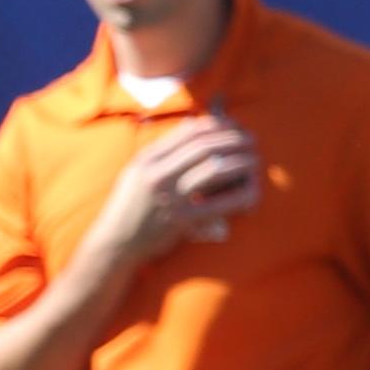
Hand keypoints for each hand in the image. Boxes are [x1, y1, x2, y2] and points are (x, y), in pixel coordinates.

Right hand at [90, 115, 262, 265]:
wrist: (114, 243)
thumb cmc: (129, 208)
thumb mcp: (137, 172)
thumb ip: (163, 151)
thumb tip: (193, 126)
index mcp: (147, 159)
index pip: (190, 131)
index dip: (219, 126)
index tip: (234, 127)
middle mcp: (156, 174)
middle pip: (205, 146)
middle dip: (234, 140)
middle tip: (252, 141)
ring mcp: (168, 197)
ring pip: (214, 167)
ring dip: (241, 161)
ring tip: (254, 160)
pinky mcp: (181, 220)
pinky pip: (219, 202)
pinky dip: (239, 194)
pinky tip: (250, 191)